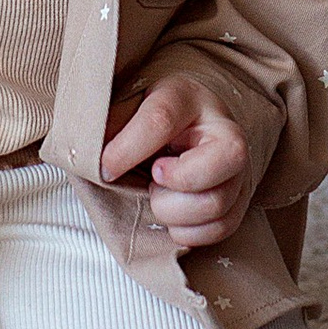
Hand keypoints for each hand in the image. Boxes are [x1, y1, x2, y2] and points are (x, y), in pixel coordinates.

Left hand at [100, 74, 257, 251]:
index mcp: (186, 96)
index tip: (105, 168)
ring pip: (217, 202)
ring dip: (174, 212)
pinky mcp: (240, 201)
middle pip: (224, 158)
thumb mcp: (127, 109)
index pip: (161, 119)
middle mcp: (223, 129)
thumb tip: (87, 154)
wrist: (181, 133)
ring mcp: (238, 168)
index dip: (128, 149)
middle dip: (176, 183)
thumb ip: (110, 125)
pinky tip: (172, 216)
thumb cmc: (147, 121)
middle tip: (152, 179)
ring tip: (159, 196)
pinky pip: (221, 227)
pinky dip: (188, 232)